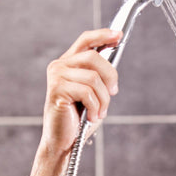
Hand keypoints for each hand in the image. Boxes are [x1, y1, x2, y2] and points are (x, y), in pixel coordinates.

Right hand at [40, 29, 121, 153]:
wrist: (64, 140)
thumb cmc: (80, 118)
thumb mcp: (94, 93)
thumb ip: (100, 76)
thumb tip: (114, 61)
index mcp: (69, 63)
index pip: (86, 41)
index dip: (103, 35)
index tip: (118, 35)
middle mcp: (60, 66)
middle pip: (95, 58)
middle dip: (111, 77)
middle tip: (112, 94)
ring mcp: (57, 77)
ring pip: (94, 78)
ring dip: (103, 99)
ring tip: (99, 112)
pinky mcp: (57, 90)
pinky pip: (88, 93)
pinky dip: (96, 108)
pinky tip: (92, 116)